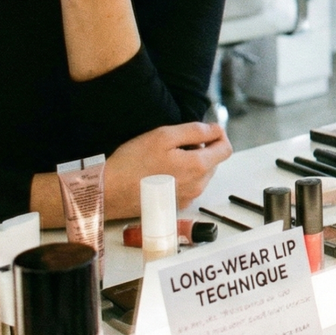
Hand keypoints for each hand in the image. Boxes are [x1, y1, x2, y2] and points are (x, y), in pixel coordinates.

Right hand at [104, 122, 232, 218]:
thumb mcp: (164, 136)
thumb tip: (216, 129)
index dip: (218, 135)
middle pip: (214, 161)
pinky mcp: (176, 205)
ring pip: (202, 174)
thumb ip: (195, 131)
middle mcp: (197, 186)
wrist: (109, 191)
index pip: (226, 149)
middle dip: (203, 148)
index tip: (205, 129)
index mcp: (198, 167)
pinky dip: (183, 175)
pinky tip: (162, 171)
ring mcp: (187, 198)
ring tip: (166, 157)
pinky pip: (189, 185)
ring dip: (192, 162)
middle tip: (177, 142)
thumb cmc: (133, 162)